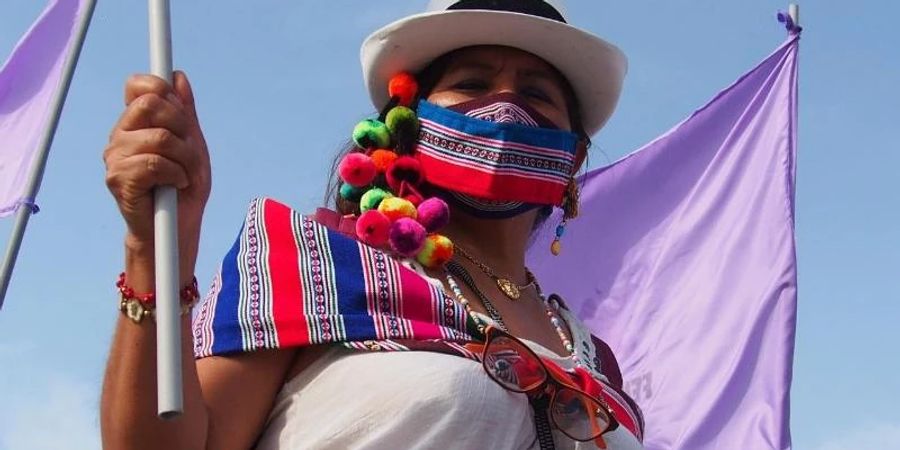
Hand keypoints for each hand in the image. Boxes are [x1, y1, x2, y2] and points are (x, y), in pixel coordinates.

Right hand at [104, 71, 210, 271]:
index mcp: (136, 124)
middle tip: (191, 152)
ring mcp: (115, 157)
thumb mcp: (193, 145)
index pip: (138, 86)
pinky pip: (155, 163)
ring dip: (186, 158)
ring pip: (159, 137)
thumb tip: (178, 76)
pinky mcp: (118, 179)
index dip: (160, 88)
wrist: (177, 230)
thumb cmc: (184, 189)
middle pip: (151, 104)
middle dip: (183, 127)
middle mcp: (120, 136)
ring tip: (186, 175)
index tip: (180, 111)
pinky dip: (176, 174)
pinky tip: (176, 185)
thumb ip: (185, 112)